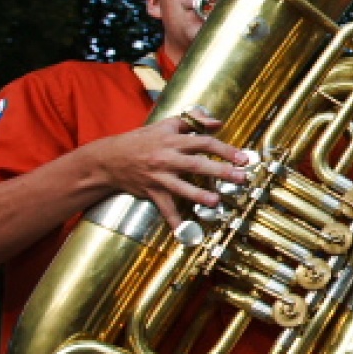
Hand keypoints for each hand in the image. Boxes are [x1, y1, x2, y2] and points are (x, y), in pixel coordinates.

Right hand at [89, 108, 249, 231]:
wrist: (110, 159)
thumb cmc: (143, 140)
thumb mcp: (166, 125)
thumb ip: (193, 121)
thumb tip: (218, 123)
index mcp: (173, 140)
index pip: (204, 143)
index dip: (225, 150)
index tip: (243, 158)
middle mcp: (167, 158)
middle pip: (197, 164)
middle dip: (220, 171)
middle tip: (241, 178)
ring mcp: (159, 176)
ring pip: (181, 187)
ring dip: (199, 195)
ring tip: (216, 201)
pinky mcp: (152, 192)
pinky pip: (165, 208)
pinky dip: (174, 220)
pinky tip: (185, 232)